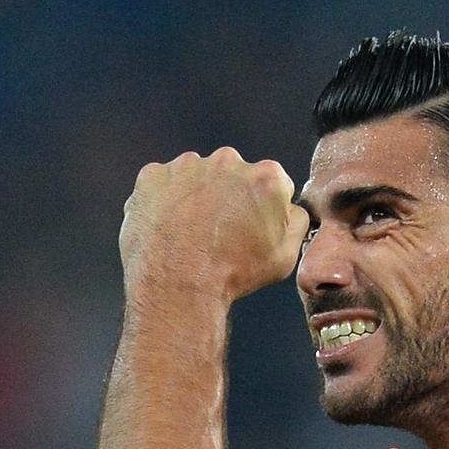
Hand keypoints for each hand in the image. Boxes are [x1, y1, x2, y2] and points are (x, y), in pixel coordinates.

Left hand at [119, 147, 310, 305]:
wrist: (178, 287)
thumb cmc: (233, 274)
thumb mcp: (285, 256)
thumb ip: (295, 222)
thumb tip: (289, 210)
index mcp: (266, 177)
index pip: (272, 183)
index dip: (264, 206)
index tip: (253, 226)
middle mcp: (228, 162)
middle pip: (233, 174)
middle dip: (230, 196)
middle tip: (221, 231)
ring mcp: (187, 166)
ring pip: (197, 176)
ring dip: (197, 196)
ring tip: (192, 232)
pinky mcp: (153, 176)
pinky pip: (163, 183)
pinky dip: (165, 200)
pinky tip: (169, 227)